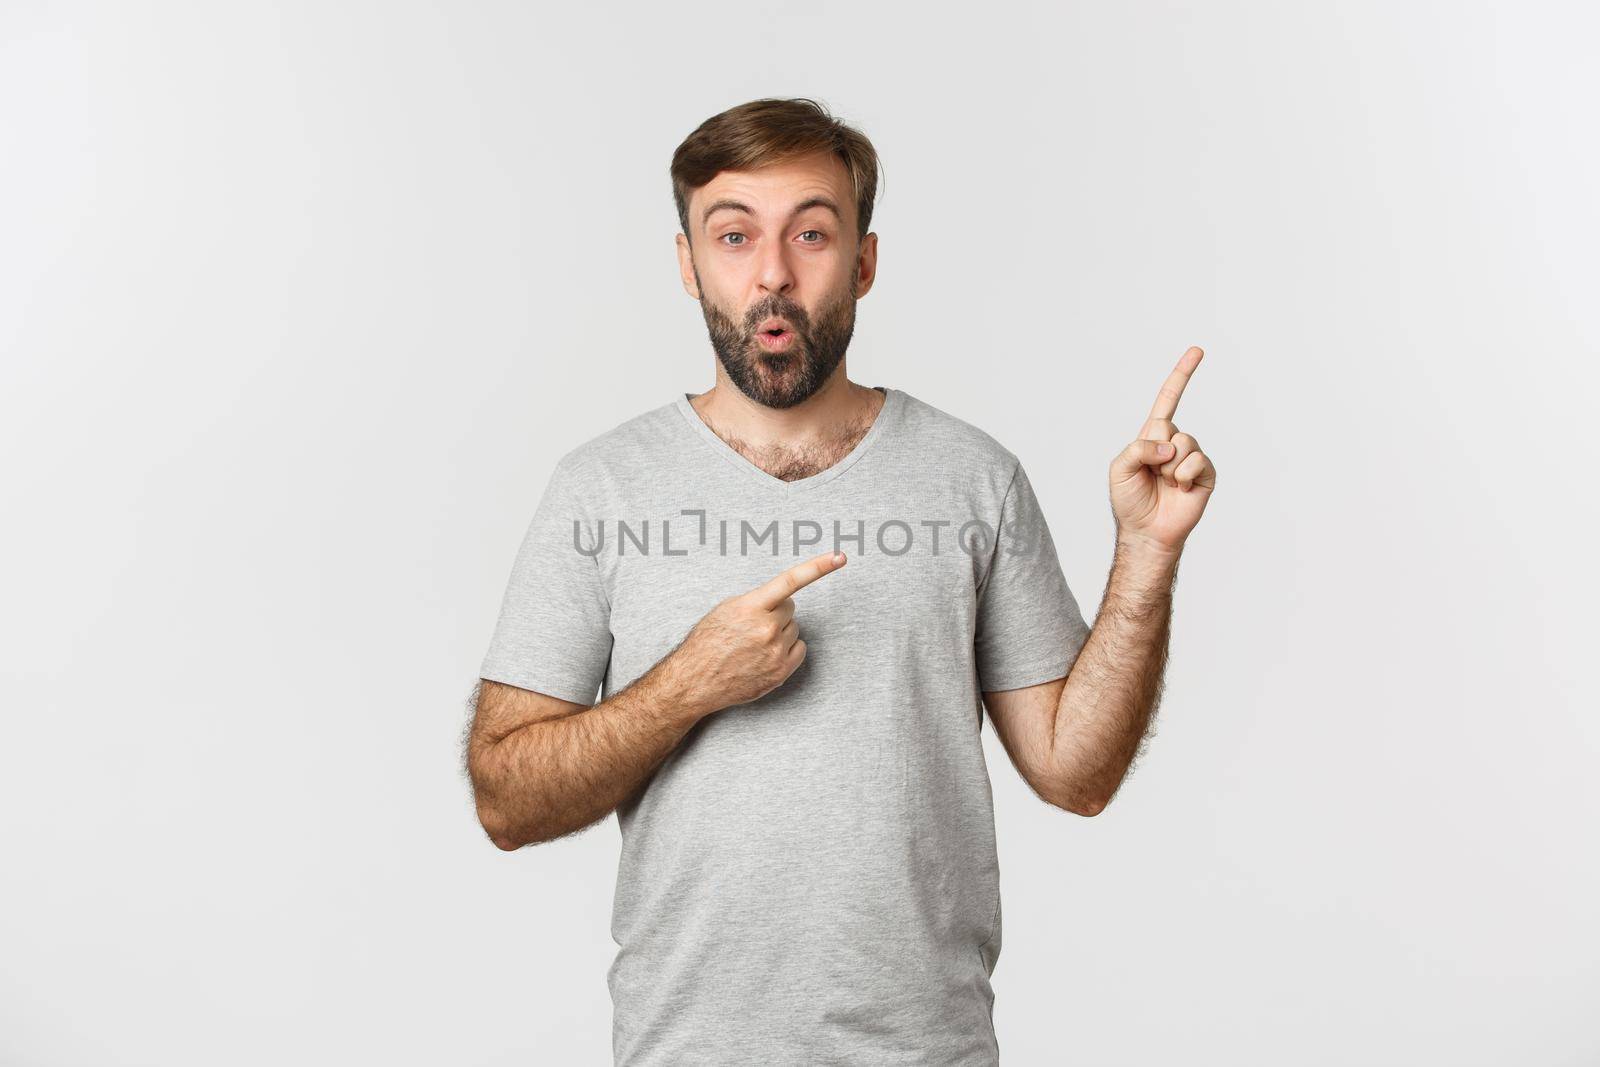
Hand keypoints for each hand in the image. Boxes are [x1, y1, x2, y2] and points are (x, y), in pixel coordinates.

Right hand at [667, 549, 846, 716]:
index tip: (839, 557)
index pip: (790, 581)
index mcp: (750, 607)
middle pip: (790, 607)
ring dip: (779, 632)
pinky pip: (799, 648)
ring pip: (794, 628)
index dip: (818, 567)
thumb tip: (779, 600)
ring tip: (754, 644)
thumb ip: (756, 601)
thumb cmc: (707, 642)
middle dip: (776, 612)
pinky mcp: (781, 671)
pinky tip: (766, 655)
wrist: (695, 681)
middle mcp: (766, 629)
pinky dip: (787, 649)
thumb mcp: (726, 610)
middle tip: (752, 625)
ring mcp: (775, 652)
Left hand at [1109, 346, 1217, 556]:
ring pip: (1185, 443)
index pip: (1168, 400)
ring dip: (1169, 467)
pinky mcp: (1206, 474)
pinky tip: (1180, 489)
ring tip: (1166, 483)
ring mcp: (1192, 458)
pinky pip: (1197, 461)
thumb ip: (1137, 448)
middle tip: (1152, 473)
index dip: (1182, 375)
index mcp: (1153, 436)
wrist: (1146, 531)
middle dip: (1155, 451)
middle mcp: (1175, 443)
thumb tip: (1170, 445)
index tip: (1197, 350)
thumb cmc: (1129, 500)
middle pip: (1169, 426)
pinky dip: (1183, 476)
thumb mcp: (1119, 468)